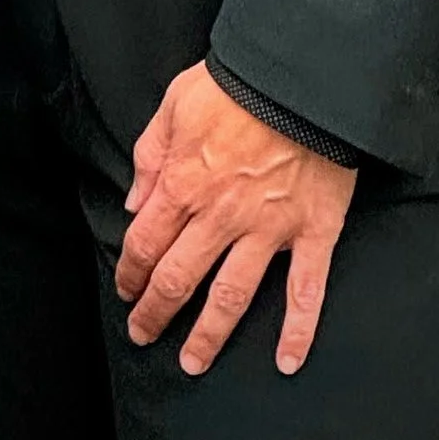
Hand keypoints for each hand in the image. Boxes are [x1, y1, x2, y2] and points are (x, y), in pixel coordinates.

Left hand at [115, 61, 355, 376]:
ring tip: (193, 363)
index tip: (125, 289)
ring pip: (232, 296)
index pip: (146, 243)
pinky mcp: (312, 232)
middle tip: (143, 335)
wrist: (303, 76)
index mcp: (184, 183)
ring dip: (209, 335)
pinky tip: (287, 361)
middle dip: (155, 312)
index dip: (130, 271)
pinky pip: (306, 291)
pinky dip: (299, 330)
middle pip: (179, 278)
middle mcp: (221, 215)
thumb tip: (134, 202)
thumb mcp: (176, 103)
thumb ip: (151, 154)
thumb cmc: (238, 83)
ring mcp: (268, 229)